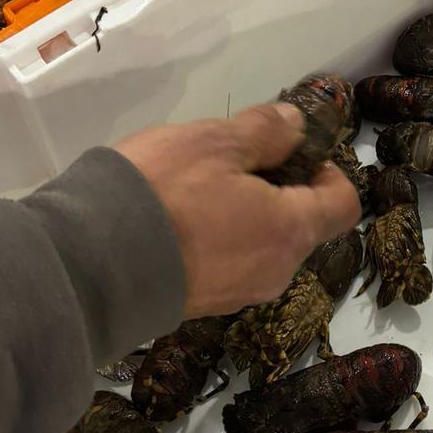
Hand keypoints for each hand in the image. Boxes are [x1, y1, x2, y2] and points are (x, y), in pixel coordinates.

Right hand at [115, 104, 360, 316]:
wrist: (89, 266)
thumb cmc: (162, 194)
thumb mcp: (214, 142)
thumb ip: (265, 132)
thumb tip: (298, 126)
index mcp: (291, 231)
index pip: (343, 205)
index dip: (329, 173)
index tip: (295, 154)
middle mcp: (277, 271)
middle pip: (301, 226)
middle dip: (279, 191)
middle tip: (233, 163)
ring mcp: (239, 295)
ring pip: (263, 247)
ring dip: (246, 215)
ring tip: (198, 190)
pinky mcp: (202, 306)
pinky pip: (228, 266)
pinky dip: (218, 241)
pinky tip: (178, 221)